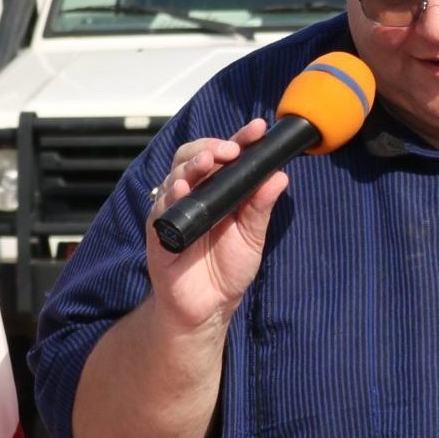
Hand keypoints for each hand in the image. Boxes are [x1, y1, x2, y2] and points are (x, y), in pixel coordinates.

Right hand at [143, 118, 287, 331]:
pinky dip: (171, 197)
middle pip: (193, 157)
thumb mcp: (252, 235)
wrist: (209, 308)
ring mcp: (174, 211)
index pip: (225, 156)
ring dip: (191, 166)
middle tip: (230, 149)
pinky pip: (161, 210)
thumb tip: (279, 175)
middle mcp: (193, 195)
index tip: (257, 129)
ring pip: (175, 177)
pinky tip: (183, 190)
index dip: (239, 139)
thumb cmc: (228, 268)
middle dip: (210, 147)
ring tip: (207, 162)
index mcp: (218, 190)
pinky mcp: (158, 233)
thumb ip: (261, 205)